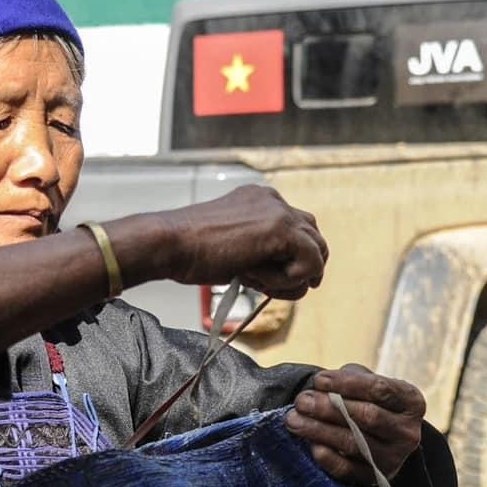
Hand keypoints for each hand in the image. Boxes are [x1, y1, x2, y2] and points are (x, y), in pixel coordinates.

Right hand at [154, 186, 326, 299]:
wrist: (170, 244)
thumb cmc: (192, 252)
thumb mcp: (237, 250)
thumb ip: (265, 256)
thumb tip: (296, 278)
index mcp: (261, 201)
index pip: (298, 229)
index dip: (292, 259)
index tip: (271, 277)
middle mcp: (273, 201)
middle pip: (314, 236)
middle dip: (303, 267)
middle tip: (277, 286)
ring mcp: (279, 212)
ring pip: (316, 250)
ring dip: (296, 276)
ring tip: (262, 283)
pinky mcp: (281, 228)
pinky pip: (311, 261)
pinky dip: (293, 279)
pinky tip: (262, 280)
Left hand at [287, 366, 424, 486]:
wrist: (383, 438)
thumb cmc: (370, 402)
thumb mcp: (368, 384)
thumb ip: (349, 380)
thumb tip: (319, 388)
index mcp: (411, 402)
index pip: (379, 389)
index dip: (347, 384)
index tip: (318, 380)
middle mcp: (408, 432)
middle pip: (367, 417)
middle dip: (329, 408)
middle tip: (301, 401)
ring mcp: (395, 458)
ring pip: (355, 443)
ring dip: (320, 431)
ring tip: (294, 420)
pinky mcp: (377, 479)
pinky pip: (349, 470)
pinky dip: (328, 458)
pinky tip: (311, 446)